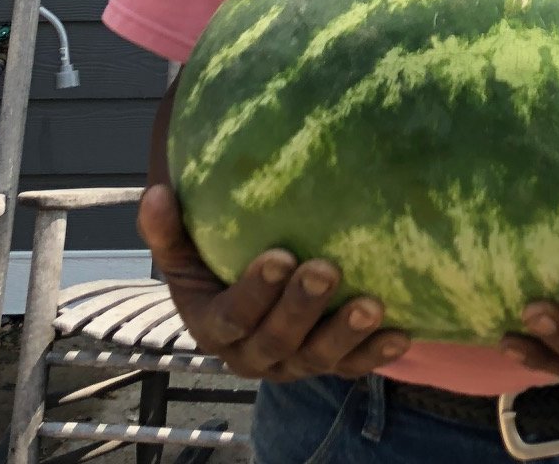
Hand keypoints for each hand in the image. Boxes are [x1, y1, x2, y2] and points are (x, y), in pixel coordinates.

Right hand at [137, 183, 409, 381]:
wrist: (248, 298)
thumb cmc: (215, 264)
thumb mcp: (185, 251)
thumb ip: (167, 229)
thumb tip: (157, 192)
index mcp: (214, 326)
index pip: (232, 316)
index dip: (255, 291)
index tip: (280, 255)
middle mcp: (252, 353)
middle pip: (277, 340)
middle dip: (302, 307)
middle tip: (326, 269)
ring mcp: (293, 362)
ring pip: (317, 358)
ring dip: (345, 334)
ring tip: (372, 305)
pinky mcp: (326, 363)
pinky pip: (352, 366)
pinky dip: (376, 354)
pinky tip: (402, 334)